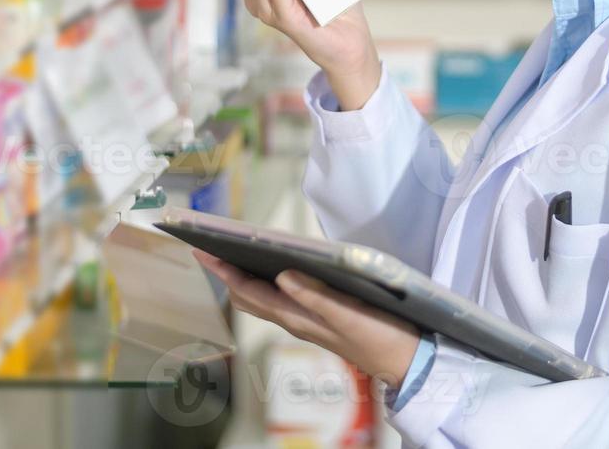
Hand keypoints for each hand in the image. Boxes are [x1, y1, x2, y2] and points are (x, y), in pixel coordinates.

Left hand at [193, 252, 419, 386]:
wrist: (405, 361)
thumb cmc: (381, 335)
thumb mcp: (350, 313)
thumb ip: (317, 296)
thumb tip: (282, 275)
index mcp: (298, 316)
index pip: (250, 292)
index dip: (225, 271)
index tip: (203, 250)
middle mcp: (296, 320)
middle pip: (249, 297)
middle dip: (228, 274)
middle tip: (212, 248)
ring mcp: (307, 321)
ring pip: (264, 299)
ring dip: (246, 278)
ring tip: (234, 255)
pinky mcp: (321, 319)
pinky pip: (283, 300)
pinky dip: (269, 283)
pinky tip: (276, 270)